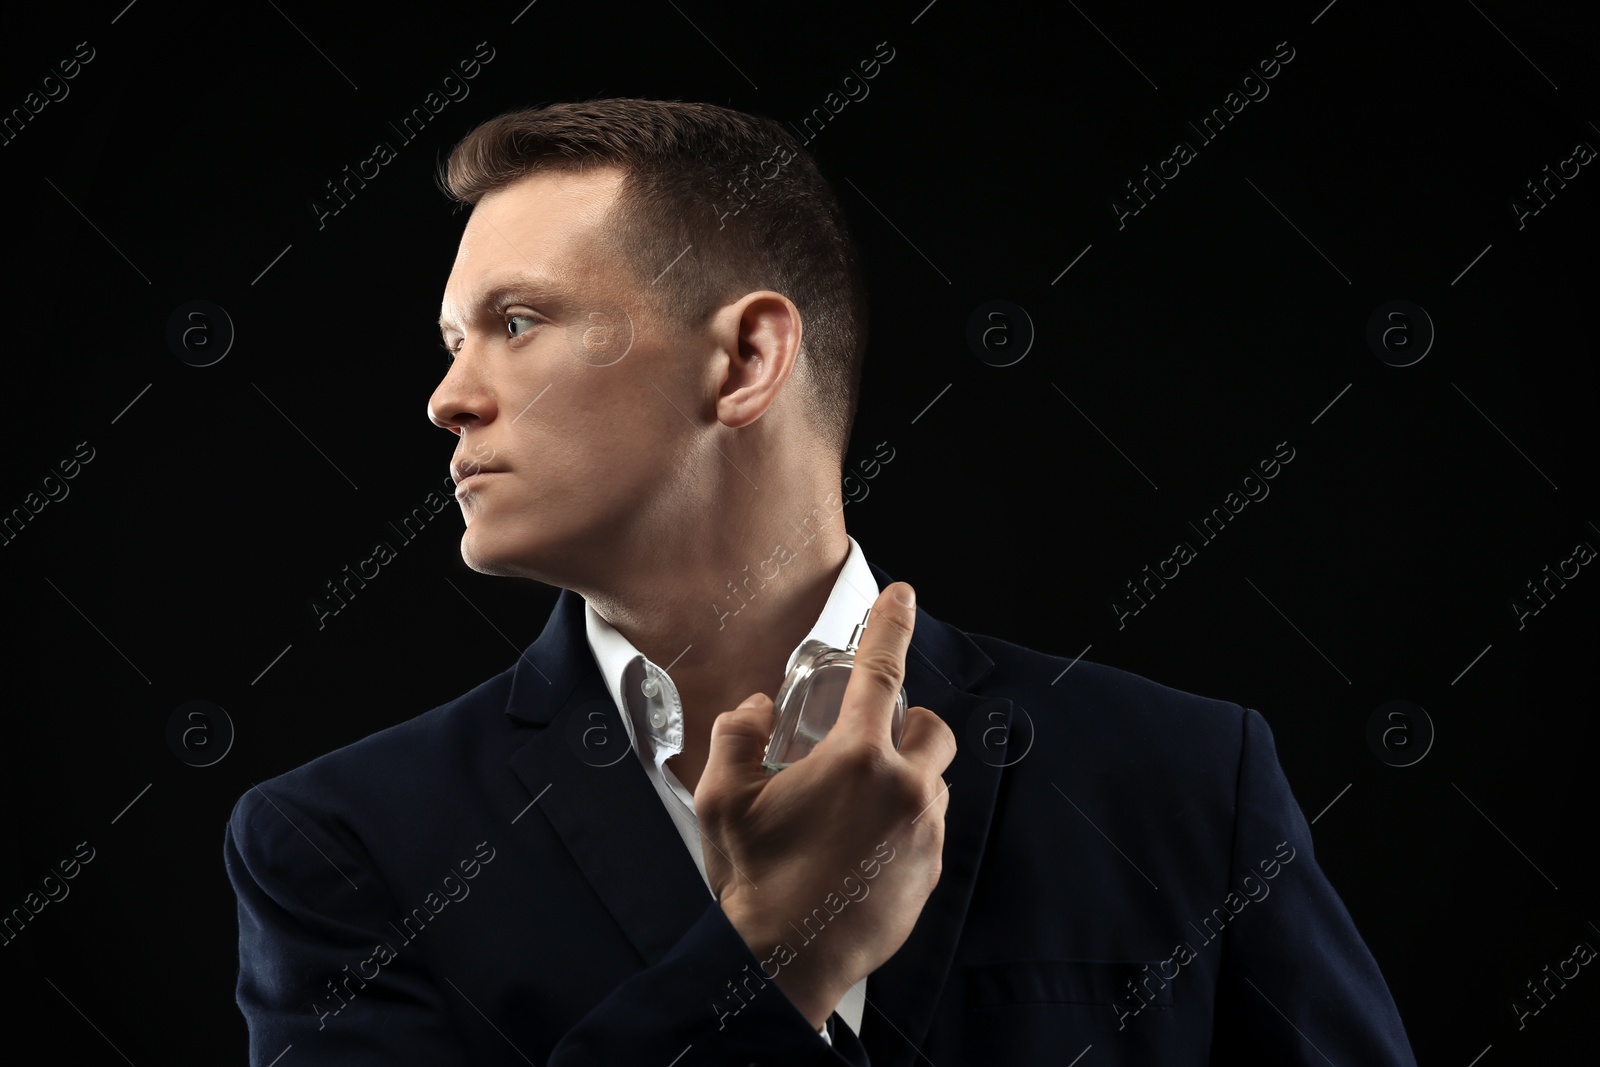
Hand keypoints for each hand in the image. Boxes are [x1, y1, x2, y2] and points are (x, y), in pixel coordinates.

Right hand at [694, 581, 957, 1028]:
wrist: (785, 964)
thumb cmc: (754, 883)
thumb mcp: (721, 799)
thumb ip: (735, 736)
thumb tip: (756, 710)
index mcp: (855, 760)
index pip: (883, 670)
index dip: (891, 624)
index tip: (901, 596)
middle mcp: (903, 790)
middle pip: (933, 729)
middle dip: (907, 725)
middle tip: (866, 743)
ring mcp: (925, 834)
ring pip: (936, 781)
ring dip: (905, 778)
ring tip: (855, 807)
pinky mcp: (931, 872)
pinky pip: (931, 828)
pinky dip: (905, 823)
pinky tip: (862, 848)